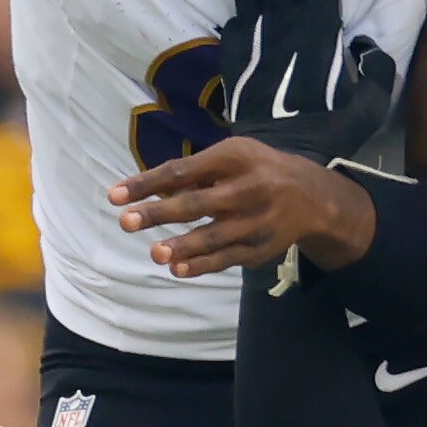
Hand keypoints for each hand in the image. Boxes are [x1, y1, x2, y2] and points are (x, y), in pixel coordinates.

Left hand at [110, 135, 375, 280]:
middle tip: (126, 222)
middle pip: (197, 203)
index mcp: (235, 158)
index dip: (147, 183)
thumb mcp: (231, 156)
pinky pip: (227, 258)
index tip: (115, 195)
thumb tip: (145, 188)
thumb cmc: (256, 170)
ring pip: (214, 236)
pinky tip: (179, 270)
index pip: (183, 170)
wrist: (312, 197)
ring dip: (182, 246)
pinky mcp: (260, 247)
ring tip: (155, 254)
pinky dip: (202, 265)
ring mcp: (256, 221)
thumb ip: (193, 172)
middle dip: (159, 213)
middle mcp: (248, 188)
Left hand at [210, 0, 401, 158]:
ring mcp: (250, 32)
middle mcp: (280, 21)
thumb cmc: (330, 132)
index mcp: (317, 30)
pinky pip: (234, 9)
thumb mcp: (372, 105)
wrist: (280, 157)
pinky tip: (256, 1)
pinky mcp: (230, 48)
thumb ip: (379, 69)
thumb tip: (369, 47)